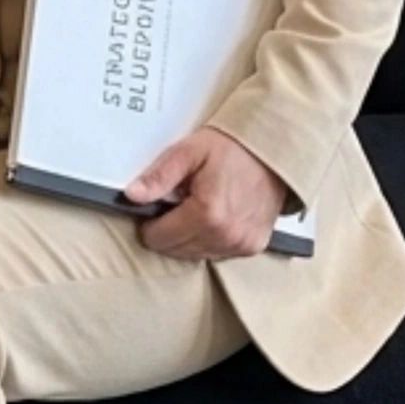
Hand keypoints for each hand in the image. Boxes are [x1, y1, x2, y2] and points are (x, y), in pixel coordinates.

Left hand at [124, 126, 287, 260]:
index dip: (150, 221)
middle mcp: (226, 236)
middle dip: (168, 229)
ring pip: (194, 255)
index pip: (159, 238)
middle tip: (176, 202)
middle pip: (175, 250)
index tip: (156, 205)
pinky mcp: (252, 248)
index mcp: (207, 214)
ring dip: (187, 237)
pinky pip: (216, 253)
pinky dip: (207, 240)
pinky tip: (211, 217)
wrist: (272, 152)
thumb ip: (159, 176)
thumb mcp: (189, 152)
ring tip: (195, 206)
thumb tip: (132, 195)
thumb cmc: (232, 148)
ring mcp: (241, 245)